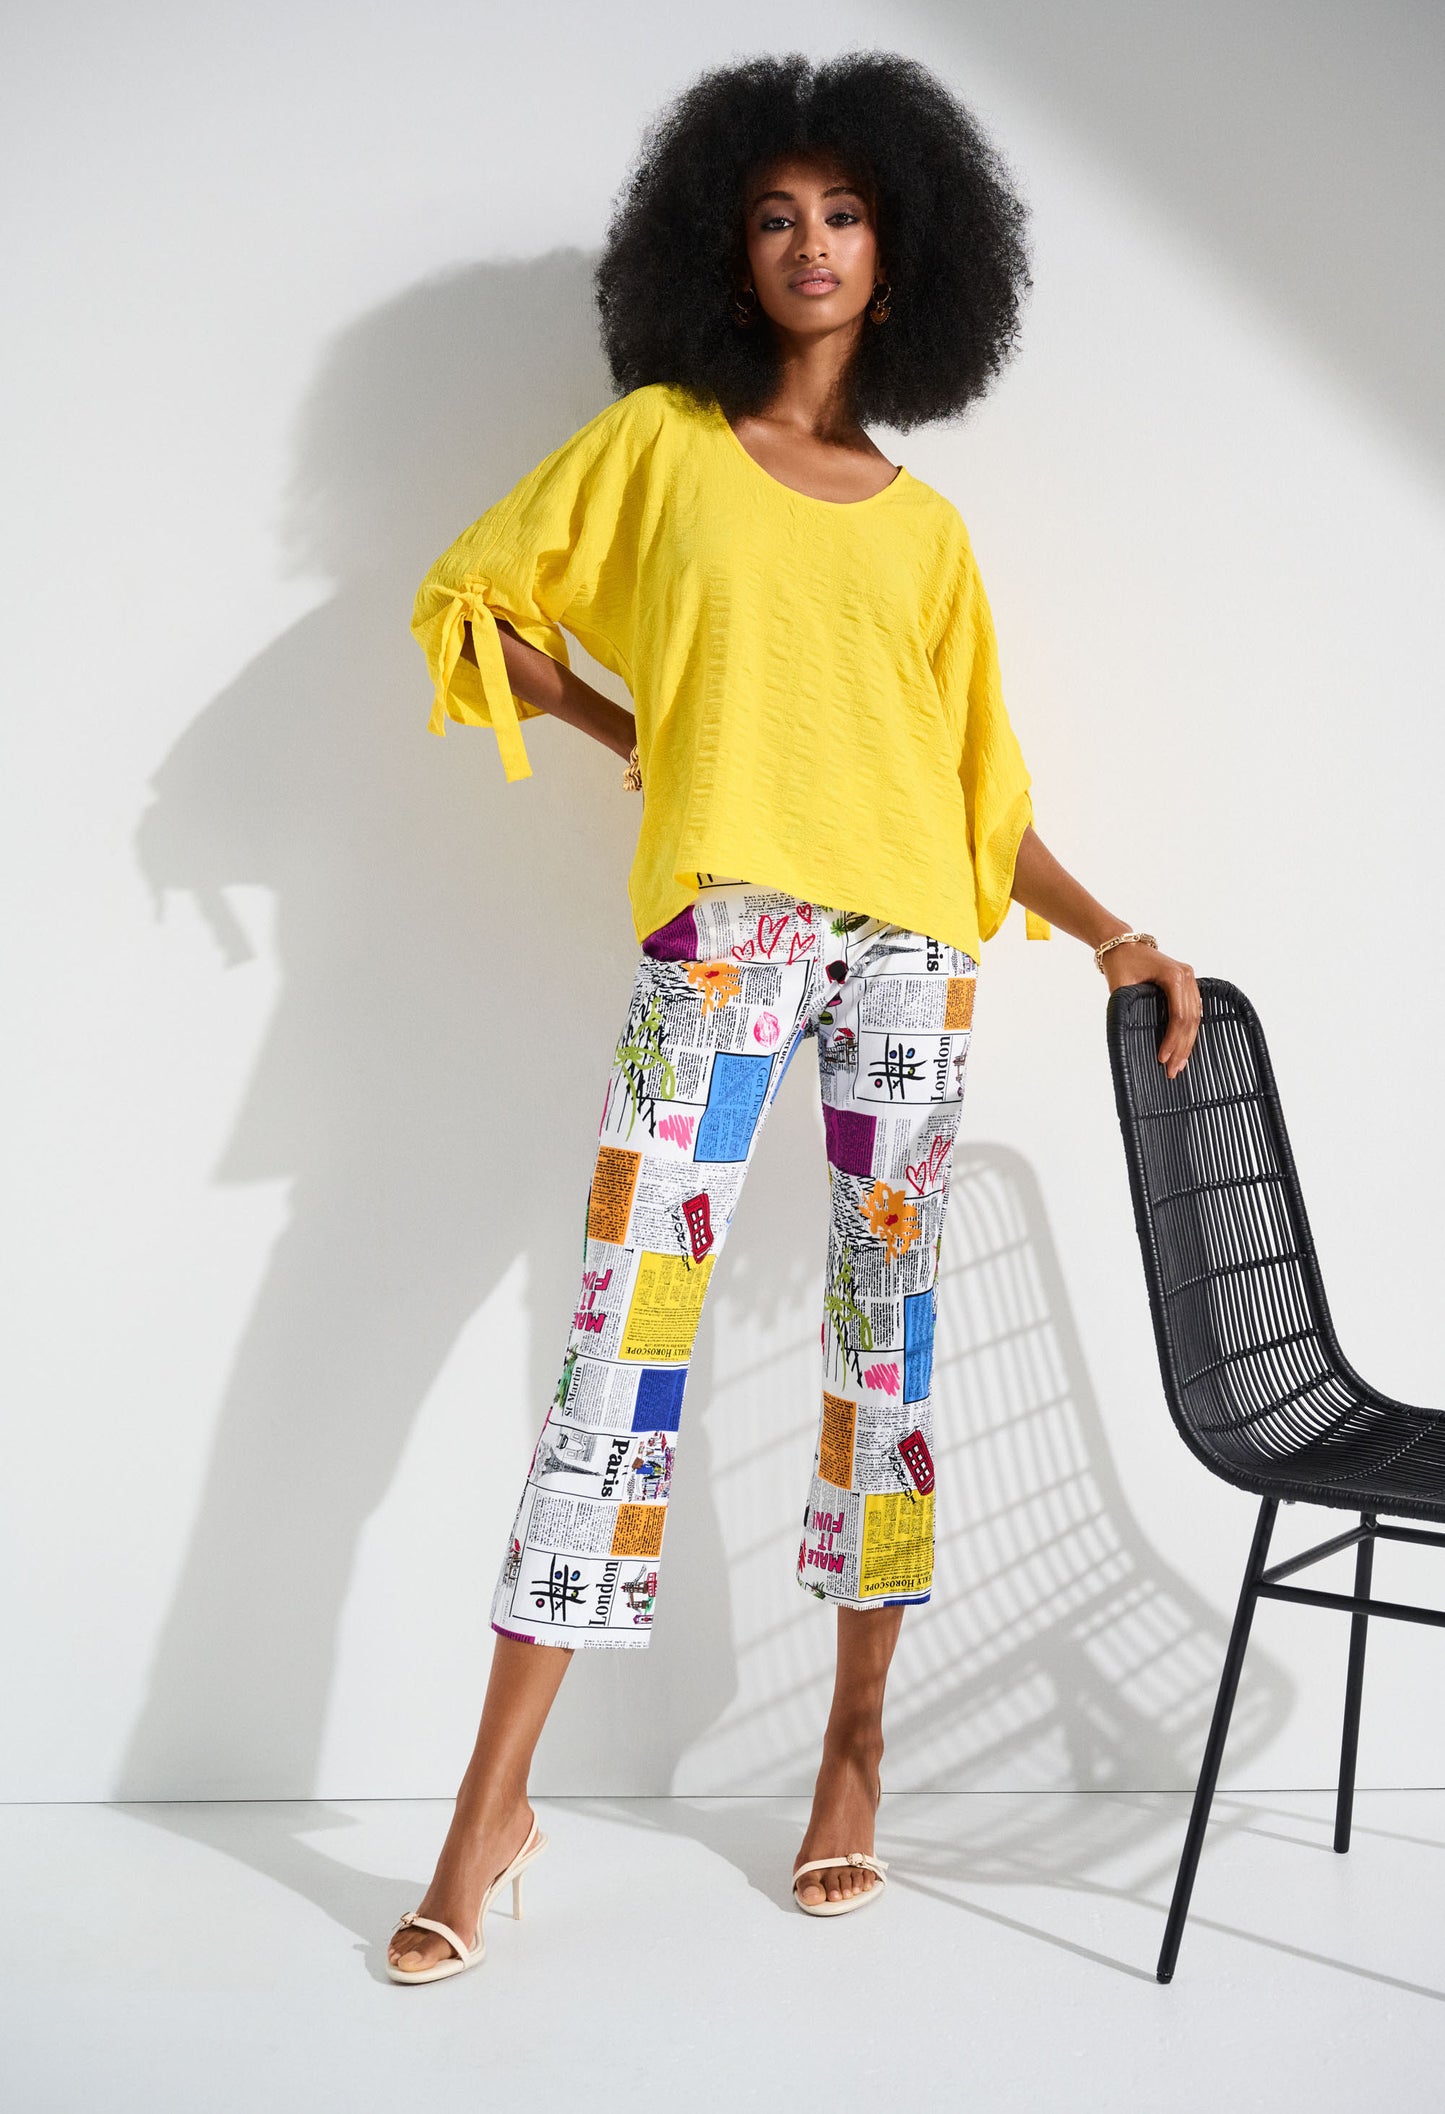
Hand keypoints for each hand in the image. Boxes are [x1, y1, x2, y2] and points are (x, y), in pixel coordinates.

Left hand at [1100, 943, 1200, 1078]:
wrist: (1122, 943)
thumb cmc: (1120, 962)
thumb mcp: (1121, 988)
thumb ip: (1129, 1010)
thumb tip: (1134, 1040)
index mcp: (1174, 976)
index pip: (1178, 1015)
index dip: (1172, 1039)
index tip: (1162, 1058)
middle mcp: (1186, 976)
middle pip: (1190, 1019)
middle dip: (1182, 1047)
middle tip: (1173, 1071)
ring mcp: (1189, 979)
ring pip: (1195, 1017)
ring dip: (1188, 1042)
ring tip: (1180, 1065)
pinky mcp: (1186, 983)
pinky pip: (1192, 1010)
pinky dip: (1188, 1030)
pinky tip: (1185, 1048)